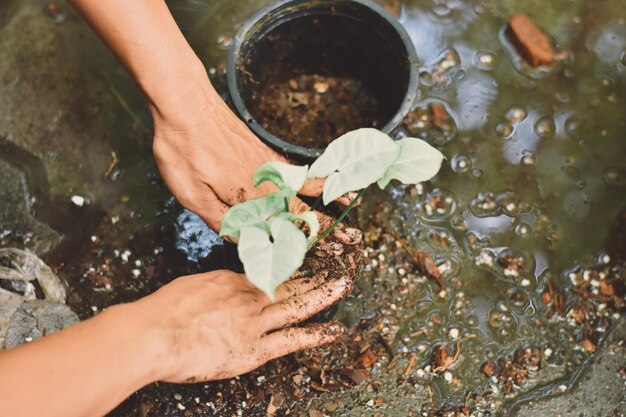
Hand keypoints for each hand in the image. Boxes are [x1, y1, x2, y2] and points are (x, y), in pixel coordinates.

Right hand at [132, 269, 350, 382]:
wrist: (154, 334)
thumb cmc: (163, 311)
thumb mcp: (191, 287)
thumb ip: (212, 288)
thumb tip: (219, 291)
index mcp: (232, 281)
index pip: (268, 271)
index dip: (290, 266)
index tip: (305, 259)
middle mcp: (249, 296)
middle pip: (290, 282)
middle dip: (315, 272)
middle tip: (337, 263)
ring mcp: (255, 321)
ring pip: (298, 304)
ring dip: (324, 293)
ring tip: (345, 283)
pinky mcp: (255, 348)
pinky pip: (292, 339)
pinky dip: (316, 335)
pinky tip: (336, 330)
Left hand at [151, 76, 361, 243]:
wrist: (187, 104)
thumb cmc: (184, 149)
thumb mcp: (191, 193)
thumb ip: (220, 219)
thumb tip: (243, 241)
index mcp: (250, 198)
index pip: (284, 229)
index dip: (305, 246)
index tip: (328, 257)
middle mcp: (267, 183)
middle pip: (303, 211)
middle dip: (327, 228)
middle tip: (351, 240)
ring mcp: (269, 166)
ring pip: (305, 190)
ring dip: (328, 202)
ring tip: (351, 207)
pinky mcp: (264, 153)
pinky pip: (299, 170)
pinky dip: (317, 178)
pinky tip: (325, 180)